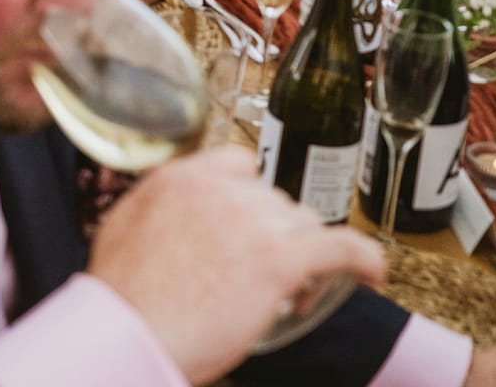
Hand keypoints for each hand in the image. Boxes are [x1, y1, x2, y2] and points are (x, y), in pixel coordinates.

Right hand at [87, 147, 384, 384]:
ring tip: (290, 292)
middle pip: (275, 200)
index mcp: (181, 178)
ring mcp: (252, 221)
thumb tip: (178, 215)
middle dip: (276, 234)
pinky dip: (363, 259)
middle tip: (262, 273)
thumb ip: (160, 207)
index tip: (252, 221)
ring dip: (303, 255)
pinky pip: (340, 247)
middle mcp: (219, 189)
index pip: (241, 164)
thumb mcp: (125, 226)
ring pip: (305, 226)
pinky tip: (372, 273)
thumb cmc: (123, 295)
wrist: (128, 330)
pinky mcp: (279, 259)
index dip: (251, 195)